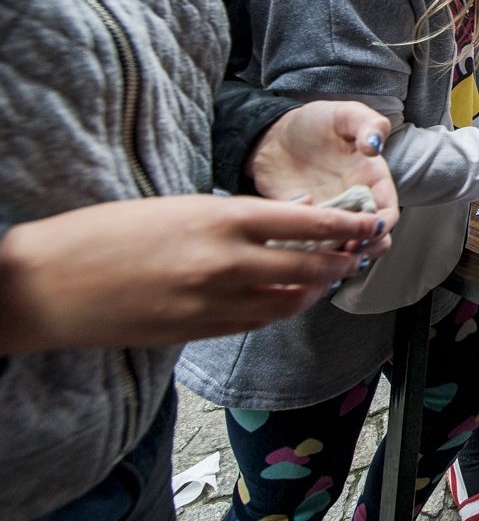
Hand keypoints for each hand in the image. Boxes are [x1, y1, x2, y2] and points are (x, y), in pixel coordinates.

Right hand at [0, 195, 383, 353]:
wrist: (48, 284)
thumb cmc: (109, 232)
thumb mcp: (180, 204)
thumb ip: (244, 210)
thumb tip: (298, 205)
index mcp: (220, 220)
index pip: (306, 222)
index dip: (346, 224)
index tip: (371, 220)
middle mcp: (223, 264)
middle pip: (308, 266)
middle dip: (341, 261)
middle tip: (359, 253)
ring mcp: (210, 304)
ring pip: (287, 301)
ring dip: (316, 290)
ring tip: (331, 278)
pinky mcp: (196, 334)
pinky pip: (254, 323)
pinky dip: (280, 309)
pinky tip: (289, 299)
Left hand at [247, 100, 397, 257]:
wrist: (273, 135)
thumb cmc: (314, 123)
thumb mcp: (345, 115)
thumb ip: (368, 123)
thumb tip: (375, 147)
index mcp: (372, 181)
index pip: (388, 213)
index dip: (384, 225)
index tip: (372, 228)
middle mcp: (354, 204)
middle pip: (372, 240)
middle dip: (366, 249)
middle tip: (348, 247)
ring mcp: (328, 218)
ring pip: (344, 251)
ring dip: (338, 256)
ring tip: (322, 249)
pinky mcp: (302, 226)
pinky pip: (310, 249)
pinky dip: (307, 253)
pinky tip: (297, 244)